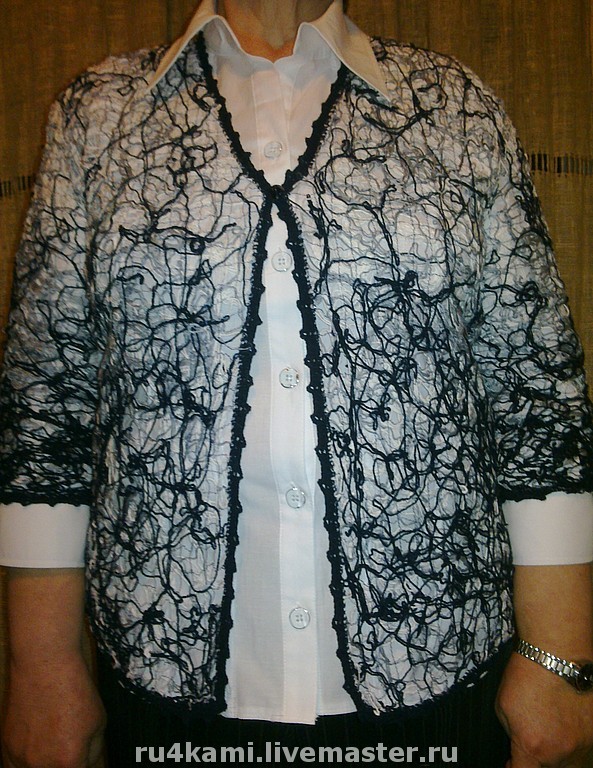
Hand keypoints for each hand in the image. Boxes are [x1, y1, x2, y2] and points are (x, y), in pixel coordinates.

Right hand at [1, 652, 105, 767]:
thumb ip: (93, 750)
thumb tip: (87, 763)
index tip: (82, 756)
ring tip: (52, 741)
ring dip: (46, 762)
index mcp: (69, 762)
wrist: (45, 666)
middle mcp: (42, 766)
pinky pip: (16, 765)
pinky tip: (35, 748)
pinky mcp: (8, 747)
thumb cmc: (74, 689)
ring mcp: (21, 758)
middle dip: (66, 761)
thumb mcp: (98, 720)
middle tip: (69, 743)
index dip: (83, 762)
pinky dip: (26, 761)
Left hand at [496, 650, 592, 766]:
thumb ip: (513, 735)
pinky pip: (586, 750)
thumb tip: (519, 747)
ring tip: (551, 730)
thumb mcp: (503, 706)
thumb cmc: (528, 675)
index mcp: (532, 747)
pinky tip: (566, 725)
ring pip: (571, 764)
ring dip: (559, 755)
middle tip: (534, 743)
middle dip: (539, 760)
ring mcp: (584, 746)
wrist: (558, 654)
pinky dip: (576, 743)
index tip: (512, 764)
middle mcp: (561, 753)